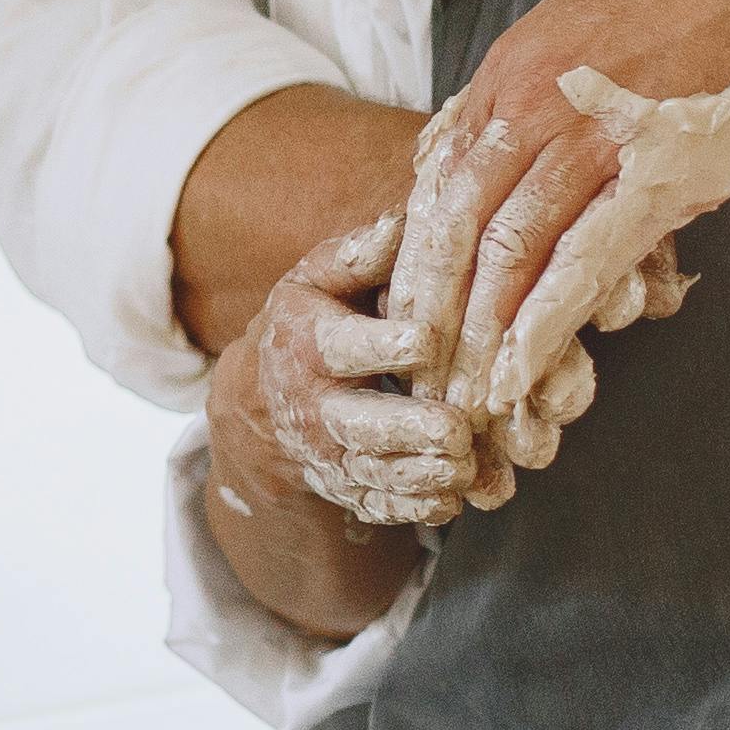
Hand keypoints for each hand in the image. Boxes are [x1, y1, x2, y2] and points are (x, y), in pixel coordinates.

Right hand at [213, 211, 468, 528]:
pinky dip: (416, 507)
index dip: (387, 344)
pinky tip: (453, 497)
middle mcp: (315, 406)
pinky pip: (380, 506)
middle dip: (409, 429)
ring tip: (466, 466)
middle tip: (456, 430)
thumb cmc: (311, 321)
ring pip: (376, 471)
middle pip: (360, 423)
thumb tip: (408, 222)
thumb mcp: (319, 279)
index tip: (428, 341)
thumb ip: (360, 255)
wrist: (263, 404)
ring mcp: (330, 455)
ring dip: (422, 474)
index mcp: (310, 344)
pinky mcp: (347, 489)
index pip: (347, 346)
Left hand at [391, 34, 729, 430]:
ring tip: (459, 397)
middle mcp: (533, 104)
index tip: (404, 318)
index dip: (415, 260)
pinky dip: (543, 323)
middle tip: (413, 378)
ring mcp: (594, 138)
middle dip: (431, 312)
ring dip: (477, 334)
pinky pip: (582, 260)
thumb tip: (451, 147)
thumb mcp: (573, 25)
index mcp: (509, 73)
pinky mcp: (658, 172)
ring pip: (507, 251)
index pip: (436, 184)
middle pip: (454, 225)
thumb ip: (512, 93)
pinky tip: (520, 369)